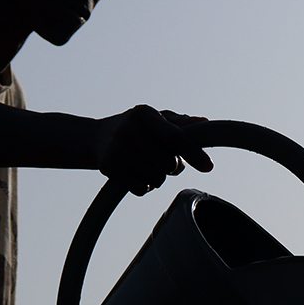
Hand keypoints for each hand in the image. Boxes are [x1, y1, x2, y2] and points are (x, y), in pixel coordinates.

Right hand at [94, 105, 212, 194]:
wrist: (95, 138)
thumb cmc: (135, 126)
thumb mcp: (155, 118)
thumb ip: (180, 123)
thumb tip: (205, 122)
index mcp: (144, 115)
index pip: (175, 137)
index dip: (194, 153)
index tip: (208, 166)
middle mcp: (129, 130)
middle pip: (168, 164)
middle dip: (172, 166)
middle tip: (164, 159)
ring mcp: (117, 150)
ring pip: (156, 179)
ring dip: (157, 177)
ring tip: (147, 164)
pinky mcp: (108, 168)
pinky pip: (141, 189)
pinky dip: (144, 186)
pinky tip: (136, 173)